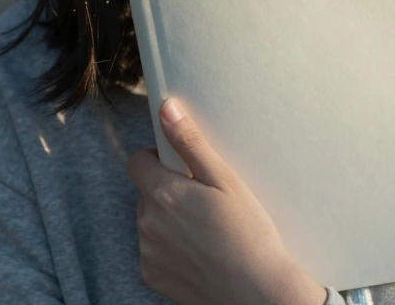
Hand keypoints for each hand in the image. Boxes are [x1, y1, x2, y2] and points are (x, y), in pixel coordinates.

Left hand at [126, 98, 326, 304]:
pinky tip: (200, 254)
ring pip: (150, 222)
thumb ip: (190, 143)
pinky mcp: (151, 275)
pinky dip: (170, 249)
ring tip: (207, 232)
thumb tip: (166, 108)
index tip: (184, 170)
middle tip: (205, 203)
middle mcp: (147, 222)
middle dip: (167, 191)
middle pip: (146, 193)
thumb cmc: (249, 234)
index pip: (137, 162)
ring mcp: (147, 252)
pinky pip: (153, 251)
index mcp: (163, 194)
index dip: (158, 160)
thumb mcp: (225, 180)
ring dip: (168, 220)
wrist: (258, 294)